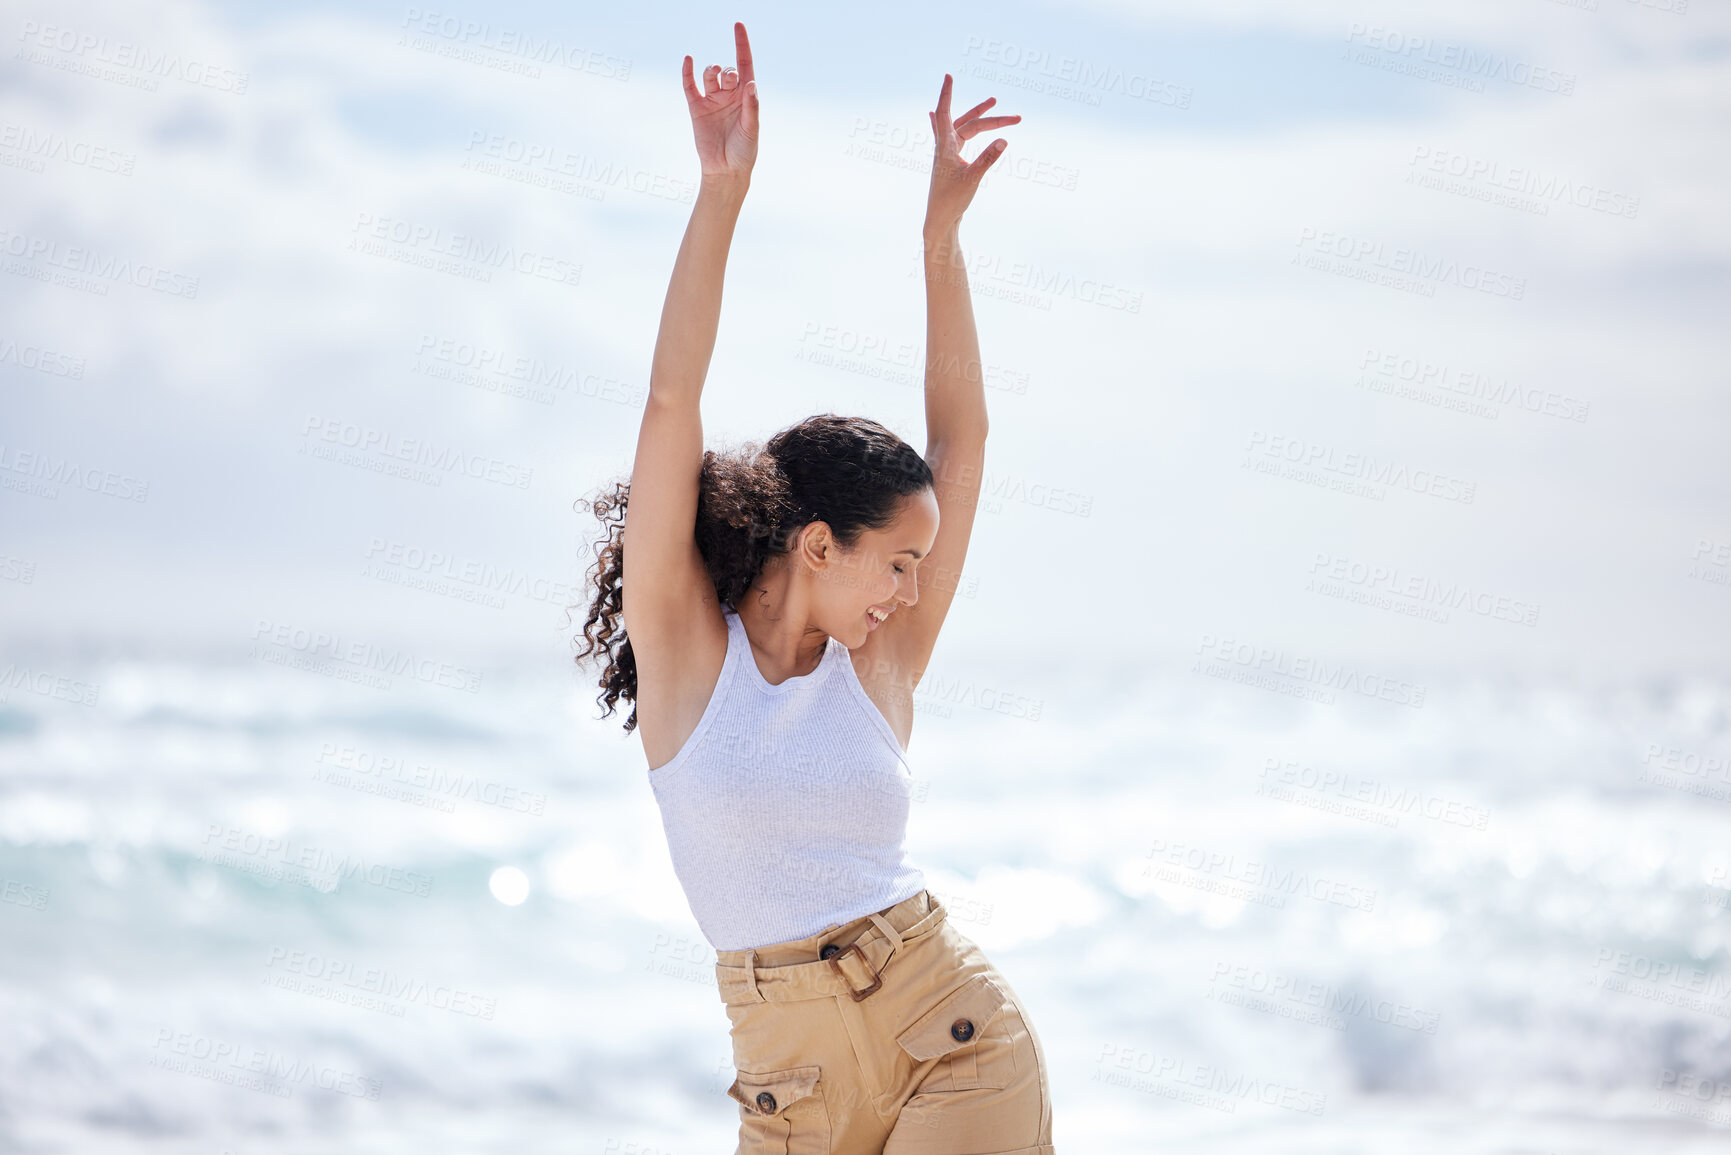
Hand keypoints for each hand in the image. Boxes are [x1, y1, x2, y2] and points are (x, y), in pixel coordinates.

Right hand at [682, 22, 758, 181]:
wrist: (726, 170)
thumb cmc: (744, 150)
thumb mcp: (751, 128)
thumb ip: (751, 106)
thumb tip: (750, 83)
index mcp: (746, 96)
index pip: (744, 64)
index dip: (741, 44)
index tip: (738, 25)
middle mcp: (729, 94)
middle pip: (726, 70)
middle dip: (726, 70)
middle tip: (728, 80)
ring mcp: (712, 100)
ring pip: (709, 75)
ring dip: (711, 71)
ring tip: (713, 77)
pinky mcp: (696, 108)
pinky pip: (690, 86)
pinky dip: (687, 72)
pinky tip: (688, 60)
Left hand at [924, 74, 1019, 235]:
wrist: (940, 220)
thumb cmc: (952, 201)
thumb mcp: (973, 179)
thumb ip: (988, 158)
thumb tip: (1004, 139)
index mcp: (945, 146)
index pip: (945, 112)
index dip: (947, 93)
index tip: (948, 76)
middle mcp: (944, 147)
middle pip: (968, 123)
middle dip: (989, 116)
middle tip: (1014, 116)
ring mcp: (947, 155)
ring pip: (965, 130)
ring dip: (981, 120)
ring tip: (995, 106)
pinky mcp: (951, 163)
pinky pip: (958, 138)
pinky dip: (959, 127)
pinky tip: (940, 118)